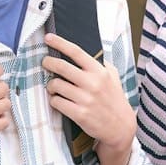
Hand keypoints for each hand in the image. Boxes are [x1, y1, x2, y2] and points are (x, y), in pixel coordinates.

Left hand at [42, 34, 136, 148]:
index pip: (76, 52)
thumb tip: (87, 53)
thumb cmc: (114, 100)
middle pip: (62, 67)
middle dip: (49, 63)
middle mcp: (92, 83)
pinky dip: (54, 100)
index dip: (60, 43)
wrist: (120, 126)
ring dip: (51, 85)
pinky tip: (58, 100)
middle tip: (45, 62)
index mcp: (99, 72)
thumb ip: (101, 64)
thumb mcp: (113, 77)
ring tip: (54, 87)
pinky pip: (57, 102)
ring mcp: (85, 99)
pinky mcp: (79, 114)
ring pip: (56, 85)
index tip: (48, 38)